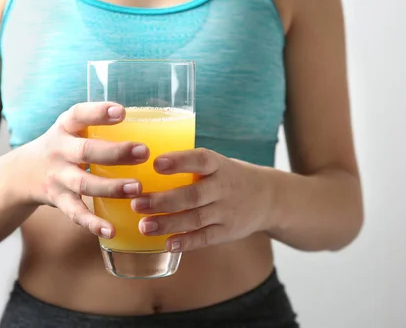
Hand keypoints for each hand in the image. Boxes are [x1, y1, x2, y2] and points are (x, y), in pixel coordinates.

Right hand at [17, 102, 148, 238]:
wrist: (23, 173)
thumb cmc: (64, 146)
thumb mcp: (73, 129)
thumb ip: (100, 127)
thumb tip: (152, 125)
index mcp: (65, 127)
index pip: (79, 114)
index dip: (99, 112)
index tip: (121, 111)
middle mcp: (59, 150)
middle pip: (86, 151)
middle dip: (115, 152)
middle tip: (143, 152)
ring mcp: (57, 177)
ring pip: (83, 183)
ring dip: (111, 187)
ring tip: (137, 188)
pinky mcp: (58, 200)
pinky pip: (76, 213)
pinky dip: (92, 223)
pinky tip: (111, 230)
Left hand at [131, 148, 273, 251]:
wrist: (268, 198)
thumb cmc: (228, 177)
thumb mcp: (216, 163)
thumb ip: (188, 165)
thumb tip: (143, 164)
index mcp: (219, 165)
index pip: (201, 159)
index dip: (179, 161)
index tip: (156, 163)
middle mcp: (224, 187)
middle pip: (193, 195)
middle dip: (163, 200)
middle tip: (137, 202)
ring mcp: (227, 211)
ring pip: (196, 219)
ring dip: (168, 224)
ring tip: (144, 226)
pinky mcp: (228, 231)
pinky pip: (206, 238)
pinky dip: (187, 242)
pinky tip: (167, 244)